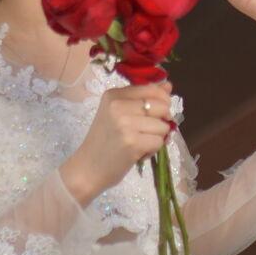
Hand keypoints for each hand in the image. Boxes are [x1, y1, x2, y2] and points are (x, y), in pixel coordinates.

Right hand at [64, 83, 173, 201]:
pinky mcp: (133, 142)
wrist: (87, 168)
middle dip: (162, 121)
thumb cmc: (104, 141)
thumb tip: (168, 86)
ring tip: (139, 143)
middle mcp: (118, 105)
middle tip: (146, 132)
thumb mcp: (118, 114)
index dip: (162, 101)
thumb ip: (142, 99)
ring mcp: (125, 124)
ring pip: (163, 126)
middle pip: (162, 106)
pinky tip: (138, 153)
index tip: (155, 114)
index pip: (152, 89)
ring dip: (157, 138)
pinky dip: (153, 150)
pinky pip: (159, 142)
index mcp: (114, 94)